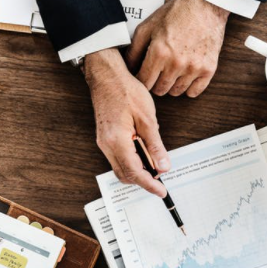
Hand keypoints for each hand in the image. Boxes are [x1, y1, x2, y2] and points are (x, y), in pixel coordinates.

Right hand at [84, 48, 169, 195]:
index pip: (134, 172)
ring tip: (155, 162)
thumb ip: (155, 145)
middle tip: (161, 177)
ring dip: (138, 169)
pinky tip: (144, 151)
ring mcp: (103, 142)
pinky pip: (118, 157)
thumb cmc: (126, 91)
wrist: (107, 76)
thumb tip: (163, 165)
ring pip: (120, 167)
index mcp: (116, 141)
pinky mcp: (105, 138)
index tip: (161, 191)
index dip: (149, 185)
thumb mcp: (148, 119)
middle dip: (143, 180)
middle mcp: (106, 145)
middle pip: (125, 174)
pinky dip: (132, 160)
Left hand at [125, 0, 228, 96]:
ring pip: (176, 92)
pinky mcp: (208, 69)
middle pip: (159, 90)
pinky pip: (194, 92)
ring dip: (171, 85)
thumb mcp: (148, 26)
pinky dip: (188, 87)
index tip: (143, 76)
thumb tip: (127, 68)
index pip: (144, 82)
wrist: (205, 5)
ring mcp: (194, 67)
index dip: (141, 80)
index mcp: (159, 52)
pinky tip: (185, 76)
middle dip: (155, 83)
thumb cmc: (176, 13)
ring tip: (172, 71)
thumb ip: (134, 49)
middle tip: (157, 72)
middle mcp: (176, 63)